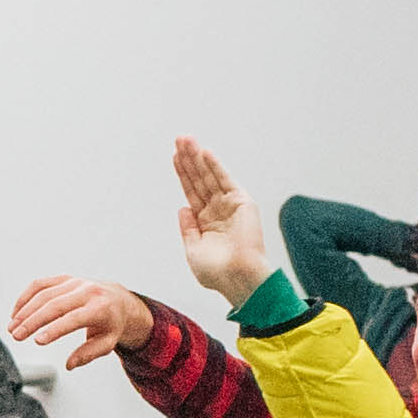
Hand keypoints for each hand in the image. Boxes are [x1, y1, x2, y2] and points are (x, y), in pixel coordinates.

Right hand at [4, 274, 146, 377]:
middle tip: (17, 335)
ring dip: (25, 311)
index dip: (54, 329)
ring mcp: (74, 282)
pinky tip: (16, 312)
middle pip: (54, 305)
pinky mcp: (64, 278)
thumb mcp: (107, 343)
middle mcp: (87, 291)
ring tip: (13, 327)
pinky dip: (25, 298)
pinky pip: (40, 284)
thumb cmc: (111, 323)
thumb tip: (70, 364)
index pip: (74, 318)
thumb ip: (88, 354)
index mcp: (100, 308)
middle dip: (32, 321)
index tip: (38, 341)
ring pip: (43, 294)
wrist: (118, 300)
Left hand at [171, 137, 274, 306]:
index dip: (183, 174)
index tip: (175, 157)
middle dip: (189, 160)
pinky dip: (216, 166)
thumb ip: (188, 228)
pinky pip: (226, 180)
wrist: (238, 278)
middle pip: (200, 180)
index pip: (192, 192)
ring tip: (187, 140)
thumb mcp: (193, 250)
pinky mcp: (242, 202)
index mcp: (206, 223)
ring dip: (199, 157)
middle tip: (179, 139)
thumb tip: (182, 208)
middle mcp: (218, 211)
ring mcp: (230, 205)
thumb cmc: (218, 272)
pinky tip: (205, 153)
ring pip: (210, 177)